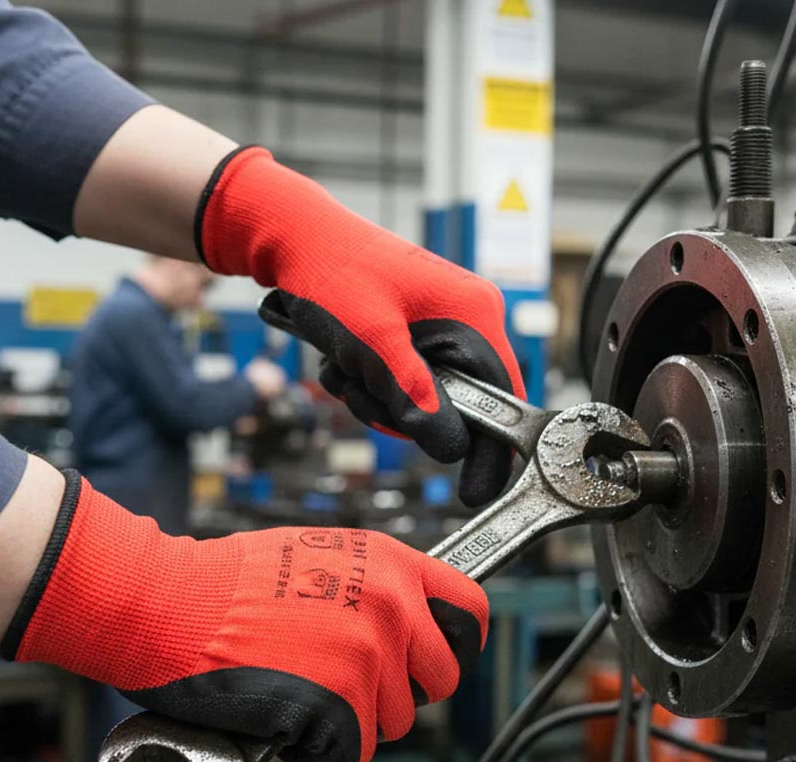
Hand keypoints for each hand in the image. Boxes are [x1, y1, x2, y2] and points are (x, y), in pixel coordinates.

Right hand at [2, 473, 487, 761]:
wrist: (170, 603)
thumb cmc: (225, 582)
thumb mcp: (317, 554)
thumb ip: (371, 584)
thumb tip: (402, 617)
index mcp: (391, 563)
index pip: (470, 609)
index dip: (458, 644)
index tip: (440, 661)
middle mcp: (392, 605)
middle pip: (440, 679)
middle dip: (402, 692)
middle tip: (354, 689)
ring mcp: (370, 653)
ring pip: (395, 721)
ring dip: (354, 721)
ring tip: (301, 693)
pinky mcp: (341, 701)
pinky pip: (352, 751)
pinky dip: (320, 749)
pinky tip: (285, 719)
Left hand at [196, 147, 524, 506]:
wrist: (292, 237)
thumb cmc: (334, 273)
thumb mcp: (373, 343)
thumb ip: (414, 397)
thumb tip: (452, 449)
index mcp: (475, 314)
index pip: (502, 397)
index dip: (489, 448)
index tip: (474, 490)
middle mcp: (467, 318)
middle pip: (458, 404)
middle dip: (404, 411)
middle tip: (364, 392)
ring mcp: (440, 325)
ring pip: (423, 398)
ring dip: (378, 398)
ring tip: (345, 368)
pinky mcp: (413, 332)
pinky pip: (402, 381)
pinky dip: (368, 382)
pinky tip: (341, 360)